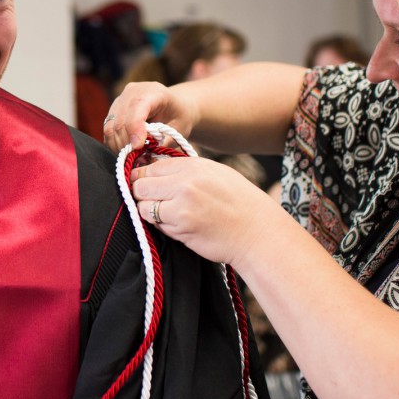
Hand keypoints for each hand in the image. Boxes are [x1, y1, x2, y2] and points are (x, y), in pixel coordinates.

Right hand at [103, 81, 189, 151]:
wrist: (175, 105)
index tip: (138, 147)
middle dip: (126, 143)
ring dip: (118, 145)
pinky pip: (108, 129)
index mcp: (154, 92)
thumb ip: (163, 142)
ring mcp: (121, 99)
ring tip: (130, 157)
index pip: (137, 106)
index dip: (135, 128)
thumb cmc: (179, 117)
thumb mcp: (179, 130)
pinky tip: (125, 151)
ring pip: (110, 126)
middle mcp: (133, 91)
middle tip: (135, 159)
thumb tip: (145, 157)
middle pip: (121, 119)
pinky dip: (114, 143)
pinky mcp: (114, 109)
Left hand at [130, 155, 287, 270]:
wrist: (258, 232)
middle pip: (140, 184)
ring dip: (149, 212)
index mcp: (193, 166)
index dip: (142, 176)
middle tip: (151, 201)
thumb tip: (153, 168)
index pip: (151, 166)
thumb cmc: (239, 203)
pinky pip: (155, 224)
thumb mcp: (214, 174)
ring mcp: (182, 204)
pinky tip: (178, 226)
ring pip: (143, 206)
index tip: (144, 184)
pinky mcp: (181, 225)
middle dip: (141, 194)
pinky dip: (161, 226)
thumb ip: (184, 170)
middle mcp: (185, 182)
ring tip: (168, 215)